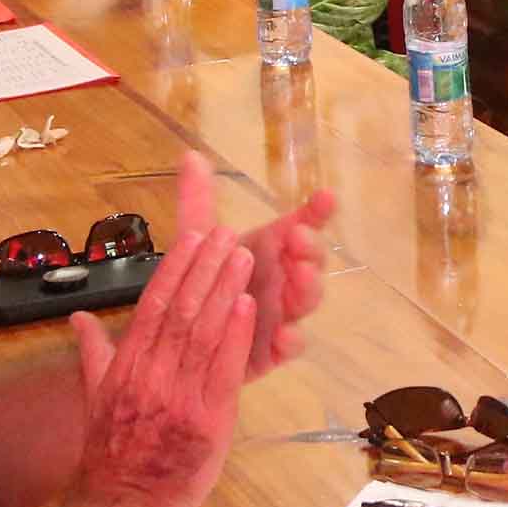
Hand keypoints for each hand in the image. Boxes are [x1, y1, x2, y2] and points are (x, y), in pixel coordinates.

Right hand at [68, 225, 259, 506]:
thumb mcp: (96, 399)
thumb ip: (93, 354)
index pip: (151, 305)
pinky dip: (235, 335)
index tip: (195, 235)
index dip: (175, 267)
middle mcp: (150, 377)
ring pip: (203, 332)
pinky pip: (223, 370)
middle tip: (228, 232)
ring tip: (244, 256)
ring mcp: (178, 398)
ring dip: (225, 290)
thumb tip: (78, 320)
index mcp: (125, 368)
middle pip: (180, 310)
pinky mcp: (208, 421)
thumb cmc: (112, 454)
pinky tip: (248, 305)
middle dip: (205, 267)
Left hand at [171, 149, 334, 378]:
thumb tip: (189, 156)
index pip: (301, 225)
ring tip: (300, 276)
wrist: (181, 335)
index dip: (316, 212)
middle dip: (311, 249)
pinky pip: (289, 348)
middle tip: (299, 238)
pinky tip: (284, 334)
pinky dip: (291, 341)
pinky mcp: (271, 350)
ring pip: (305, 301)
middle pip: (310, 262)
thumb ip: (197, 201)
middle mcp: (281, 280)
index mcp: (269, 250)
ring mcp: (280, 314)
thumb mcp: (194, 240)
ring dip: (308, 288)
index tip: (326, 197)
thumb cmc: (201, 282)